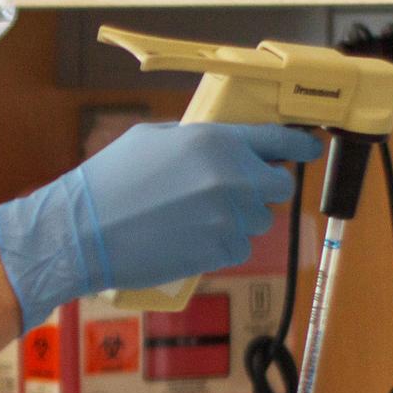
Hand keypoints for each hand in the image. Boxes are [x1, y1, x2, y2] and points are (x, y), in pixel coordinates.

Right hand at [0, 122, 320, 330]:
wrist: (83, 231)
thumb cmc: (109, 181)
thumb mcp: (153, 139)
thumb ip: (199, 141)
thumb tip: (227, 148)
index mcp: (216, 142)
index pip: (278, 139)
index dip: (299, 143)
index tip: (309, 146)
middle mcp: (232, 179)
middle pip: (278, 186)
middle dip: (260, 189)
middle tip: (229, 193)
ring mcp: (229, 219)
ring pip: (257, 221)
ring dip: (236, 220)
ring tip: (193, 219)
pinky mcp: (220, 253)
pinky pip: (238, 249)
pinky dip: (220, 246)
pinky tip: (186, 239)